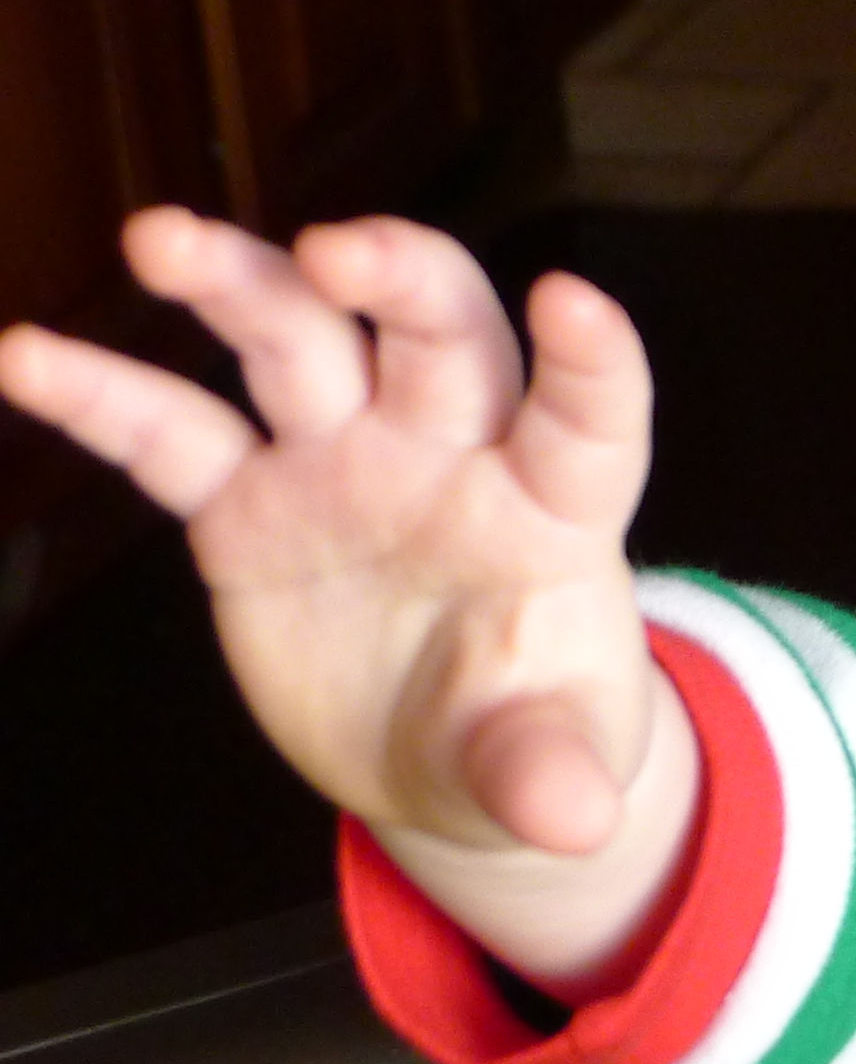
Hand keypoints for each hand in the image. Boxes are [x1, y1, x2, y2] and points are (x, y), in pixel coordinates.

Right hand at [0, 208, 692, 984]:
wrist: (446, 756)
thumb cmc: (528, 730)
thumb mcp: (548, 764)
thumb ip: (550, 774)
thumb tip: (572, 822)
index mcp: (551, 510)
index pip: (587, 417)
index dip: (591, 359)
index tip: (571, 297)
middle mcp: (449, 458)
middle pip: (437, 336)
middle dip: (394, 278)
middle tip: (335, 252)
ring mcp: (343, 467)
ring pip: (296, 345)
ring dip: (237, 283)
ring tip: (161, 241)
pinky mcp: (247, 506)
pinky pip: (171, 437)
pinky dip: (103, 396)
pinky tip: (27, 357)